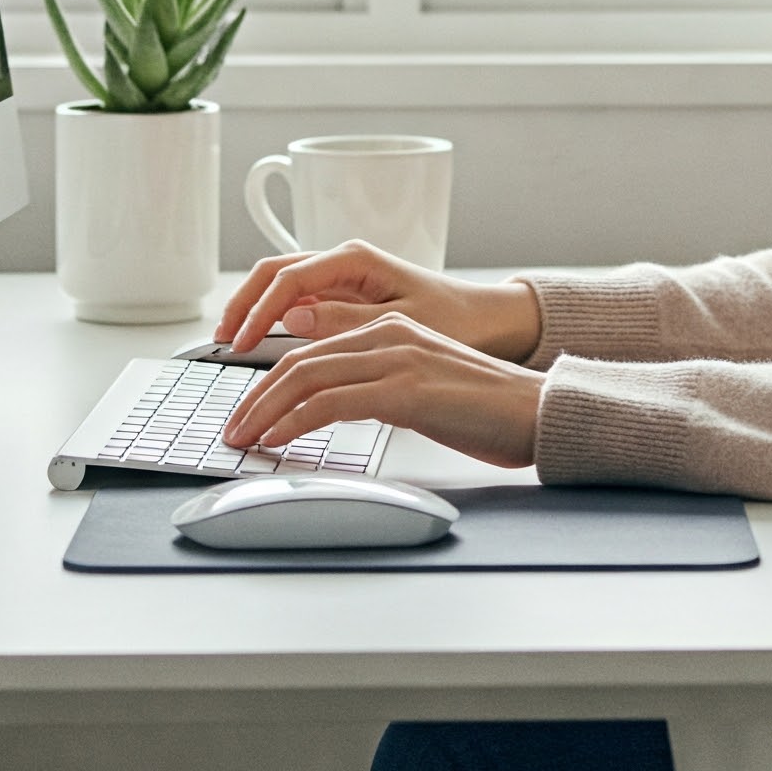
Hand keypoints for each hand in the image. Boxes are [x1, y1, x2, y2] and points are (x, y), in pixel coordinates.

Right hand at [216, 243, 542, 361]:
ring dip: (252, 307)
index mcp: (357, 260)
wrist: (487, 322)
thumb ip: (345, 320)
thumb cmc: (455, 320)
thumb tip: (292, 318)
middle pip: (274, 273)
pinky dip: (273, 318)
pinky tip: (261, 343)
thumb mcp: (402, 323)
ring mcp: (342, 279)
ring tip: (230, 340)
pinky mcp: (345, 298)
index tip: (238, 341)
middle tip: (221, 339)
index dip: (258, 310)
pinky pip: (298, 301)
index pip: (289, 278)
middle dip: (243, 303)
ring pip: (281, 284)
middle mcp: (345, 263)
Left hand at [221, 314, 543, 467]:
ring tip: (243, 438)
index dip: (270, 382)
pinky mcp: (406, 389)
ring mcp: (398, 357)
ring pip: (306, 376)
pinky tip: (278, 441)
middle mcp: (390, 333)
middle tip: (233, 428)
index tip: (248, 411)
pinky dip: (294, 421)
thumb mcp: (422, 389)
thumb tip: (331, 406)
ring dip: (264, 410)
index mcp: (392, 328)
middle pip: (299, 359)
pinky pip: (331, 402)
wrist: (538, 411)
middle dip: (255, 396)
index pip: (312, 350)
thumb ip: (378, 386)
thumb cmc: (486, 410)